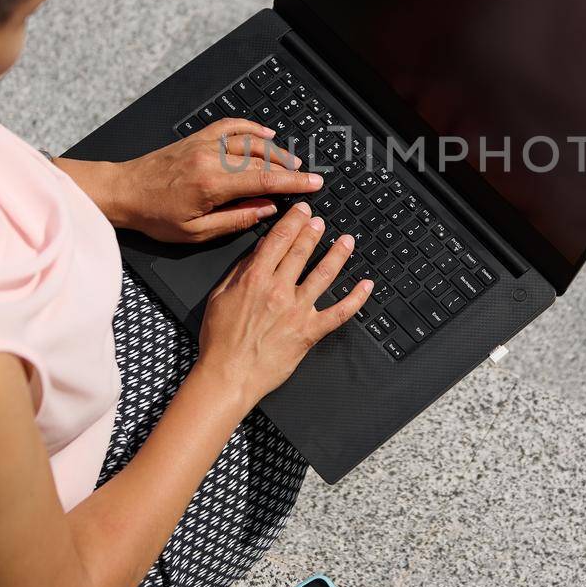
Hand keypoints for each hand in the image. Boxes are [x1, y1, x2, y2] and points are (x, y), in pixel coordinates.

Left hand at [108, 118, 324, 242]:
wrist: (124, 191)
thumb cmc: (154, 215)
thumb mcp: (196, 232)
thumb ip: (235, 220)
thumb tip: (266, 211)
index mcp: (212, 184)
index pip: (265, 181)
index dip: (293, 184)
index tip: (314, 185)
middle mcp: (212, 158)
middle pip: (263, 161)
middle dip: (291, 170)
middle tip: (310, 178)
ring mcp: (205, 144)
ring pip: (252, 143)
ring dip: (277, 152)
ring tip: (294, 164)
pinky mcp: (198, 138)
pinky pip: (232, 126)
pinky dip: (252, 129)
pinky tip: (267, 134)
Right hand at [196, 202, 371, 405]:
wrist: (228, 376)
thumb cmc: (220, 341)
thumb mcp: (219, 297)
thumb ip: (240, 272)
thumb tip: (257, 251)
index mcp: (254, 279)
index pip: (279, 240)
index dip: (293, 221)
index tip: (302, 210)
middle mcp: (279, 290)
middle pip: (302, 251)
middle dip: (314, 231)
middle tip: (322, 220)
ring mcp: (297, 310)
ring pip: (324, 274)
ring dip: (338, 254)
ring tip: (347, 241)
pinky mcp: (310, 332)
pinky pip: (339, 312)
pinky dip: (356, 299)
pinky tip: (366, 286)